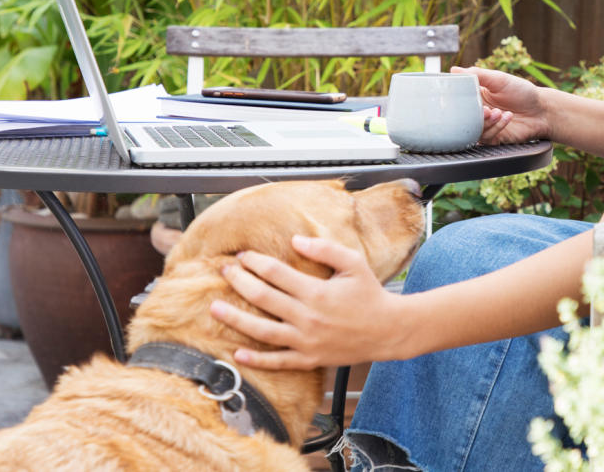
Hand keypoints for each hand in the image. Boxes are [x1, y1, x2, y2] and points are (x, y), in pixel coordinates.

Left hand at [209, 236, 409, 369]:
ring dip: (236, 319)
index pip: (276, 273)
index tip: (242, 255)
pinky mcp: (310, 359)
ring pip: (262, 331)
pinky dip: (256, 360)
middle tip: (223, 271)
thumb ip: (325, 249)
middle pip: (263, 298)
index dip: (255, 262)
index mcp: (317, 292)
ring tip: (215, 308)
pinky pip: (278, 362)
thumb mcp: (354, 263)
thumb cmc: (371, 294)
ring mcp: (306, 341)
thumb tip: (295, 240)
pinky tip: (237, 353)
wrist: (388, 330)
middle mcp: (308, 317)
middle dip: (239, 282)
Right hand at [451, 65, 549, 144]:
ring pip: (474, 129)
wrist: (542, 110)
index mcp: (476, 97)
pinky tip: (507, 118)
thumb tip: (454, 70)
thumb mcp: (499, 79)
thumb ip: (477, 74)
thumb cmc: (522, 92)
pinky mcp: (494, 138)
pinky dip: (496, 128)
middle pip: (464, 118)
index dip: (458, 101)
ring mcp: (486, 126)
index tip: (464, 99)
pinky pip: (487, 138)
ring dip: (487, 122)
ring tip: (499, 113)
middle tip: (485, 110)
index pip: (458, 100)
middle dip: (474, 114)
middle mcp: (479, 112)